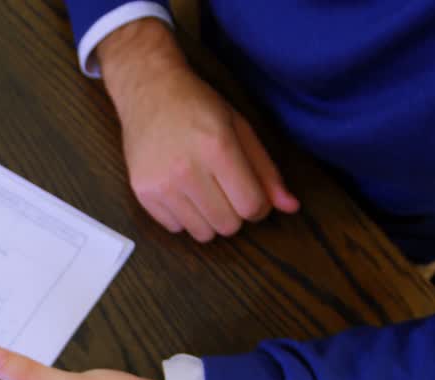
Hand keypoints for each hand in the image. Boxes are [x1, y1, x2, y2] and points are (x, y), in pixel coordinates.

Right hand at [97, 19, 298, 241]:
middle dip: (234, 212)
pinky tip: (181, 191)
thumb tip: (292, 207)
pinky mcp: (142, 193)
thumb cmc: (199, 107)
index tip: (251, 193)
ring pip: (202, 233)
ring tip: (203, 191)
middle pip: (228, 225)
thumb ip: (266, 170)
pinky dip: (184, 217)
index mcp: (217, 148)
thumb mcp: (240, 128)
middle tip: (225, 189)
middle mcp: (186, 170)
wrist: (149, 92)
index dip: (259, 206)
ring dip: (209, 218)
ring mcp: (161, 184)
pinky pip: (175, 228)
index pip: (251, 206)